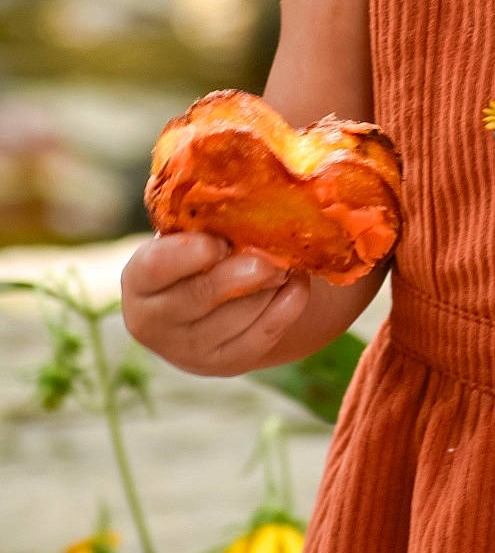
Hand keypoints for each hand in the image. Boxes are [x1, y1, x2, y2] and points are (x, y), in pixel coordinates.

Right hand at [121, 232, 310, 377]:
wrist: (210, 307)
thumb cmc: (198, 256)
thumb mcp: (189, 234)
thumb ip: (202, 220)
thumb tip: (243, 188)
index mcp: (138, 282)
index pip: (154, 268)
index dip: (187, 254)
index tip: (218, 241)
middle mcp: (154, 322)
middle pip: (197, 297)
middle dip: (236, 275)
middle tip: (267, 259)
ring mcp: (189, 351)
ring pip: (234, 318)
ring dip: (267, 288)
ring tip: (287, 263)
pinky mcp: (226, 364)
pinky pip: (259, 337)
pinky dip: (284, 309)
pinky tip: (298, 285)